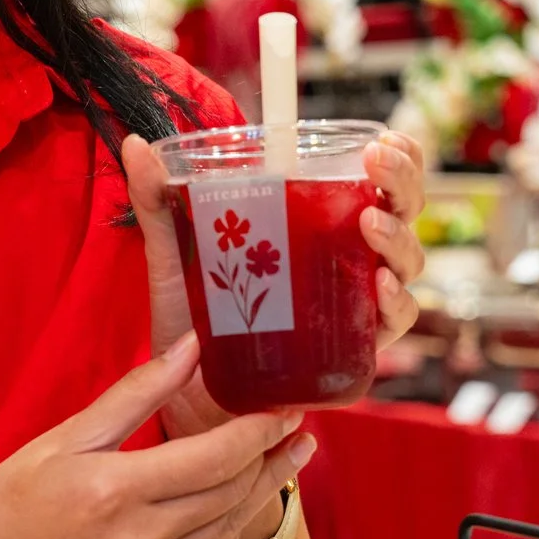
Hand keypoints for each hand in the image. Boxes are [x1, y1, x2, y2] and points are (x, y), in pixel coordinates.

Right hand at [0, 335, 313, 538]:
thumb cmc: (2, 504)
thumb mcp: (62, 439)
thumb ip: (133, 395)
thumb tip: (190, 350)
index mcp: (115, 491)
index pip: (216, 457)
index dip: (260, 430)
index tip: (287, 405)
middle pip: (231, 494)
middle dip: (272, 457)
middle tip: (300, 428)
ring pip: (226, 531)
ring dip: (260, 494)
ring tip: (286, 461)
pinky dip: (228, 530)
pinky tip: (238, 505)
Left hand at [122, 128, 431, 420]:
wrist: (185, 400)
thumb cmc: (189, 322)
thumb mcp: (172, 255)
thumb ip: (157, 201)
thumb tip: (133, 143)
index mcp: (315, 226)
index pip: (371, 181)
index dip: (395, 157)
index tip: (383, 138)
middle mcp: (346, 261)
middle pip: (401, 214)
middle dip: (402, 184)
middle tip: (379, 163)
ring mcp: (352, 305)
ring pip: (405, 265)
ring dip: (398, 239)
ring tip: (370, 224)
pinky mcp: (349, 351)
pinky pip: (390, 325)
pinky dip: (394, 304)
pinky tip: (378, 287)